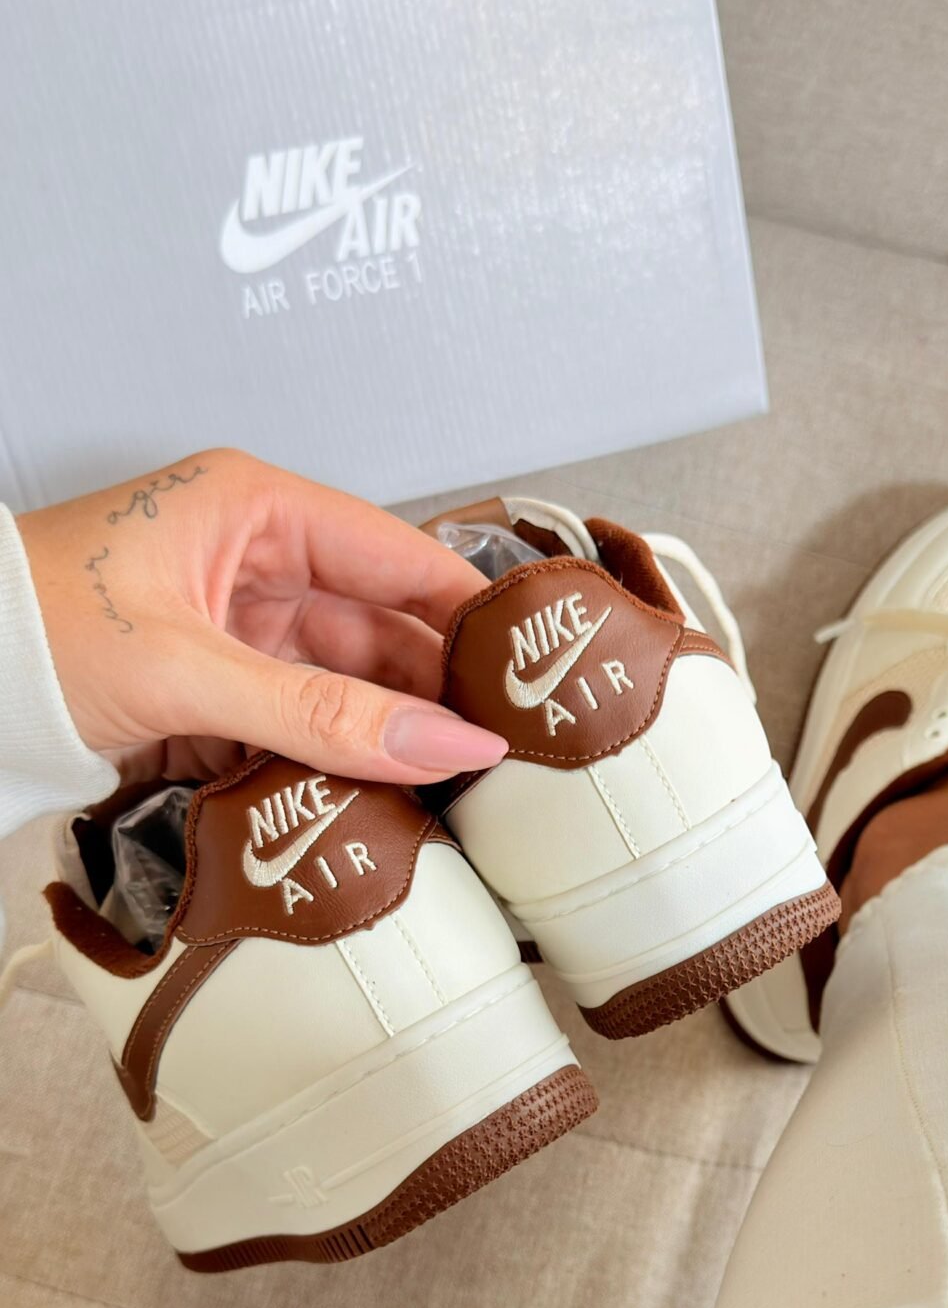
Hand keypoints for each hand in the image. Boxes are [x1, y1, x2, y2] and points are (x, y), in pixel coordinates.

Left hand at [16, 448, 506, 786]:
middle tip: (501, 754)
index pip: (401, 556)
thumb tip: (448, 748)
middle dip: (431, 693)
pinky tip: (363, 799)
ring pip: (340, 685)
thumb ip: (328, 717)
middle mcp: (251, 557)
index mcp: (255, 508)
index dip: (470, 613)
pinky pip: (293, 722)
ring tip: (443, 789)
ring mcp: (230, 624)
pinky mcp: (206, 685)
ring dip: (377, 739)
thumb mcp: (193, 674)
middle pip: (378, 628)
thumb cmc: (32, 629)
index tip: (537, 669)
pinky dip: (322, 762)